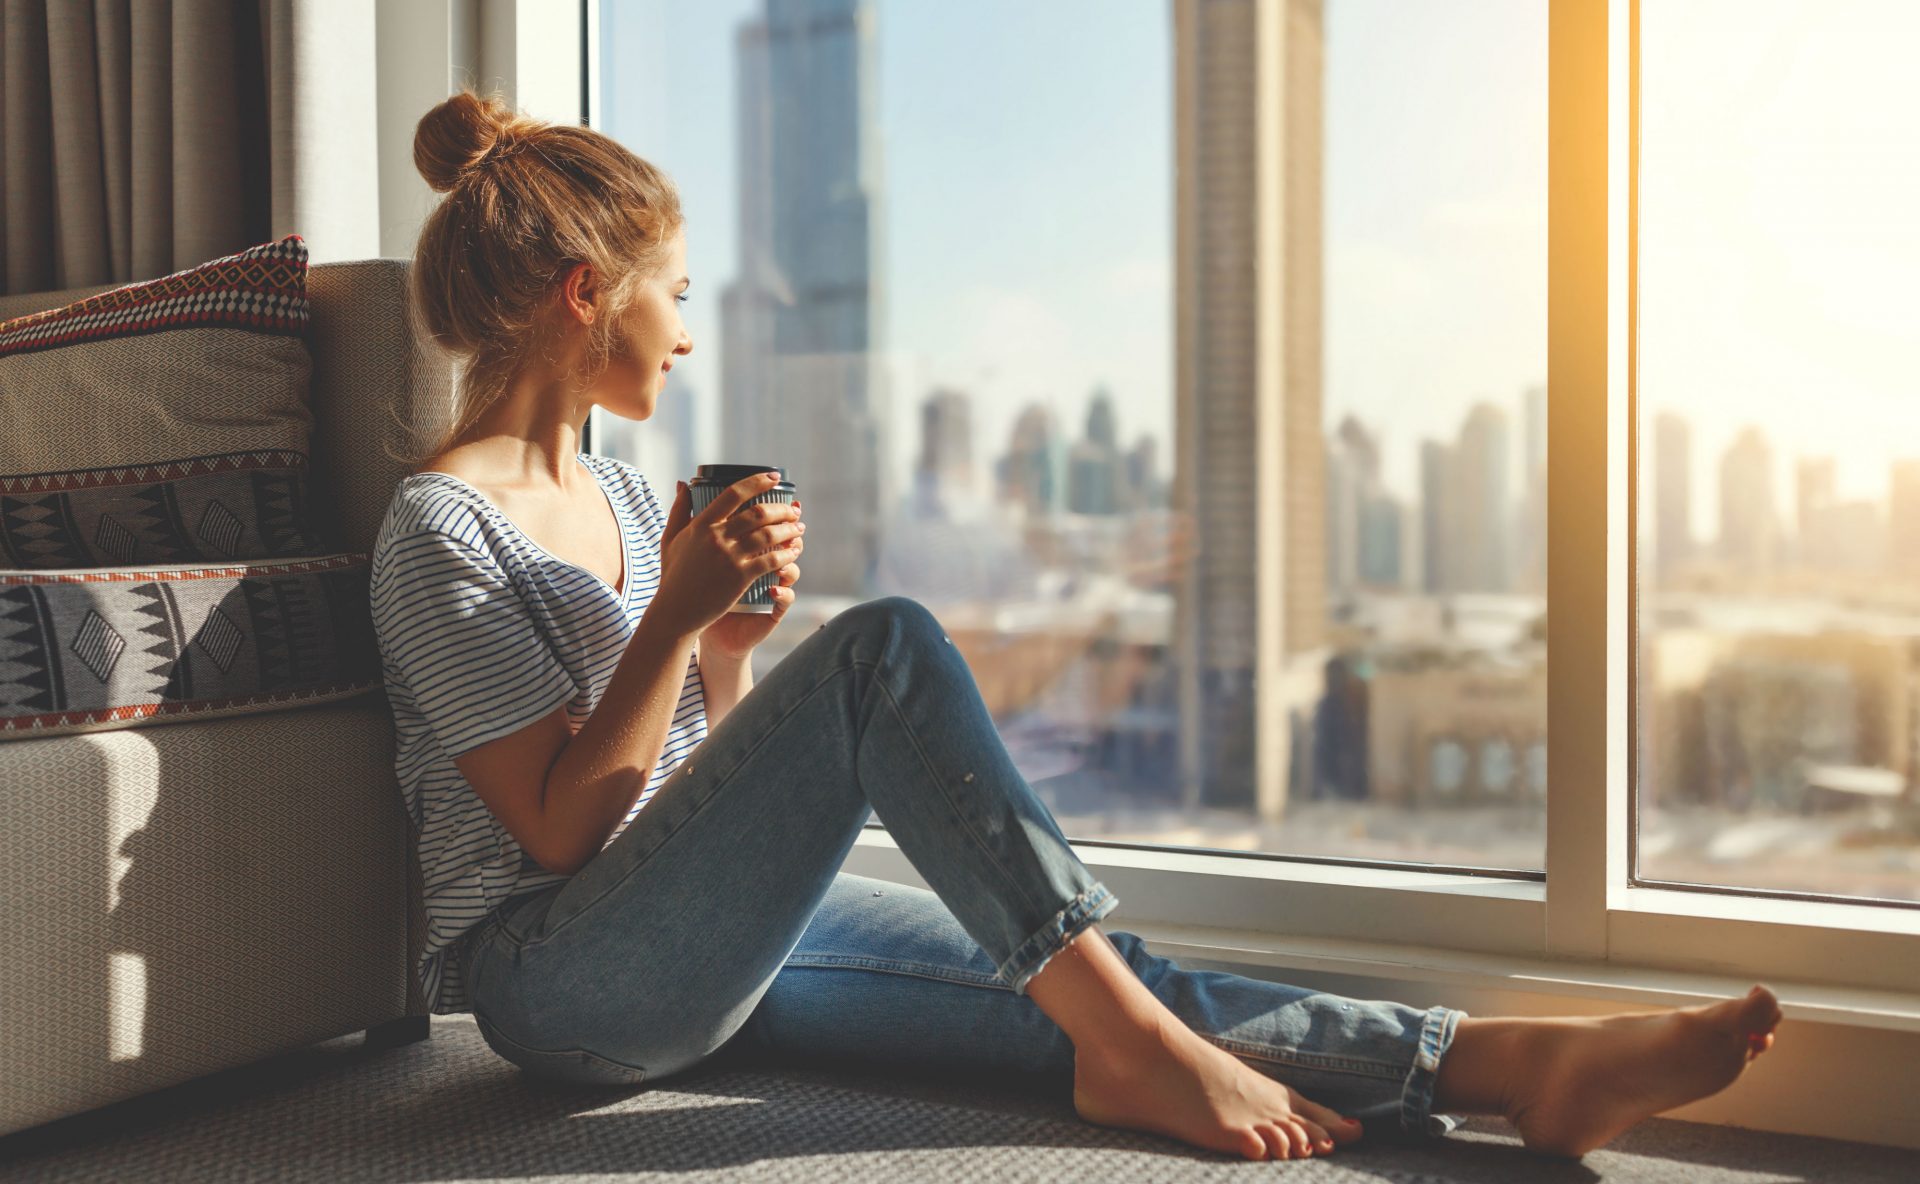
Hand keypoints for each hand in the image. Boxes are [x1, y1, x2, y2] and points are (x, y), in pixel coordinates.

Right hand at [651, 471, 803, 643]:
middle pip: (758, 513)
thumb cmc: (674, 575)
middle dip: (782, 509)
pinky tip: (794, 551)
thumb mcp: (671, 539)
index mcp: (701, 524)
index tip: (774, 478)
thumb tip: (683, 483)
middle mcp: (716, 537)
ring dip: (789, 529)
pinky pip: (771, 560)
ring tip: (799, 528)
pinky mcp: (740, 577)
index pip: (734, 493)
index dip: (758, 481)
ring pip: (769, 535)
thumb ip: (679, 510)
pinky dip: (786, 554)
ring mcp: (729, 557)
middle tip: (794, 510)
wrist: (677, 611)